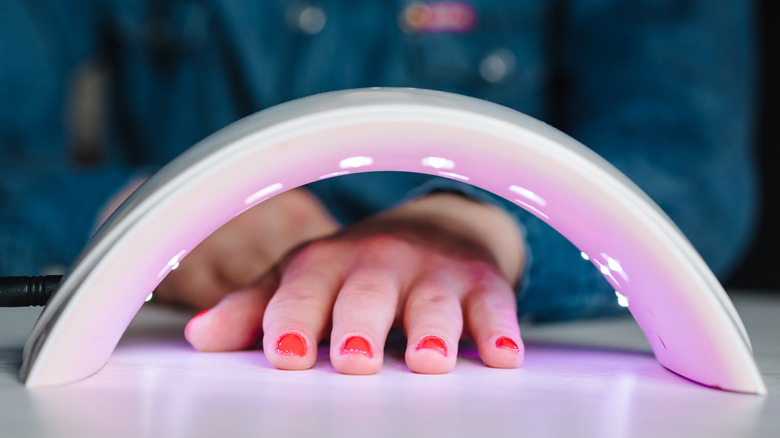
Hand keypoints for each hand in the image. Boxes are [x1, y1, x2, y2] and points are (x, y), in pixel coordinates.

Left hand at [184, 192, 525, 373]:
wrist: (428, 230)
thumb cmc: (353, 269)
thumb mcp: (301, 281)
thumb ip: (255, 309)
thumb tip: (199, 337)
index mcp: (324, 265)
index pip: (302, 294)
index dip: (291, 323)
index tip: (283, 356)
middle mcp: (377, 263)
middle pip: (365, 295)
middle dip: (358, 325)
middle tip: (353, 360)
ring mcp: (431, 271)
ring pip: (432, 300)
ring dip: (431, 330)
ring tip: (429, 361)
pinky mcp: (479, 281)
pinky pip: (493, 303)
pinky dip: (499, 327)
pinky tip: (503, 354)